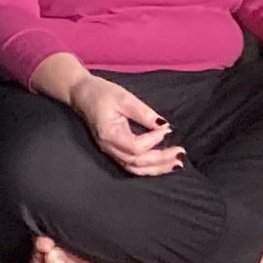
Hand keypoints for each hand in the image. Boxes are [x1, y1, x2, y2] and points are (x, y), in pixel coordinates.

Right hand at [68, 75, 182, 175]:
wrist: (81, 94)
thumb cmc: (101, 93)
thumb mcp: (124, 97)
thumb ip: (143, 112)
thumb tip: (163, 124)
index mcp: (109, 134)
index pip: (135, 146)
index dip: (154, 140)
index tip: (166, 128)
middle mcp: (108, 147)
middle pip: (137, 162)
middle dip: (161, 160)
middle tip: (181, 152)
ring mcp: (110, 151)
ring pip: (135, 168)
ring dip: (157, 168)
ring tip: (176, 164)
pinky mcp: (114, 151)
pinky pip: (132, 165)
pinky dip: (148, 168)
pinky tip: (162, 164)